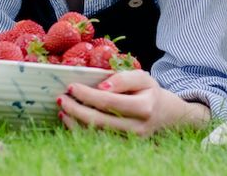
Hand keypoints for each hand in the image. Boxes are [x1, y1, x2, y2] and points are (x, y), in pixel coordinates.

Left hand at [56, 70, 210, 135]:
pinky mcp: (124, 147)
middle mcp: (137, 128)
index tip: (71, 86)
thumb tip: (101, 86)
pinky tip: (71, 120)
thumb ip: (123, 78)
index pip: (109, 102)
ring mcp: (130, 141)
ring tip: (63, 109)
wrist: (164, 115)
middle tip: (61, 98)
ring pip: (96, 134)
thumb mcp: (142, 78)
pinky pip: (97, 140)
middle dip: (76, 110)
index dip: (88, 95)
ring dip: (75, 122)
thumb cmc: (149, 92)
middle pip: (99, 121)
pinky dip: (81, 130)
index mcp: (144, 107)